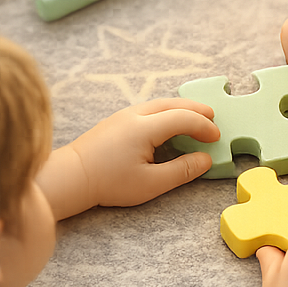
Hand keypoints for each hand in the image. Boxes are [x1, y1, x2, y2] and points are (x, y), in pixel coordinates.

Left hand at [68, 98, 219, 209]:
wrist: (71, 177)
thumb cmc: (109, 183)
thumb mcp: (151, 183)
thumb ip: (182, 171)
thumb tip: (205, 160)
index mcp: (145, 127)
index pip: (184, 118)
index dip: (204, 126)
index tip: (216, 138)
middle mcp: (135, 114)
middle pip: (173, 103)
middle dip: (196, 109)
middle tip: (214, 117)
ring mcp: (124, 114)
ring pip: (160, 103)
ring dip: (182, 108)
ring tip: (196, 117)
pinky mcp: (117, 120)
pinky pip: (149, 108)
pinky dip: (168, 111)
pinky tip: (170, 123)